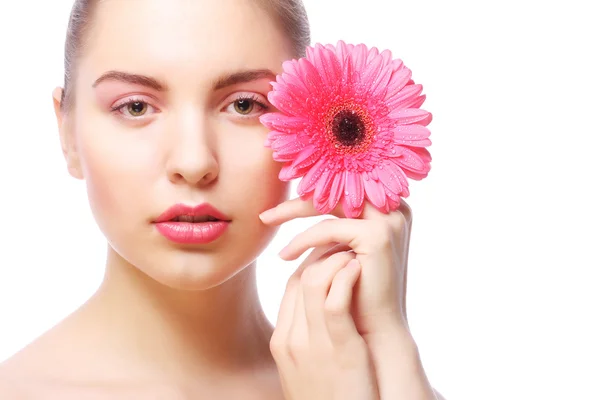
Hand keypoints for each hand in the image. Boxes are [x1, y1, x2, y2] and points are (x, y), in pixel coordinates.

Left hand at [261, 198, 412, 341]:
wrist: (376, 331)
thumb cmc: (357, 293)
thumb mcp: (344, 251)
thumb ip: (334, 227)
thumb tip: (301, 200)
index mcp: (388, 206)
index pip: (343, 186)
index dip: (311, 189)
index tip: (278, 203)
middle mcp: (395, 207)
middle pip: (336, 189)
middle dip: (297, 199)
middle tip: (265, 214)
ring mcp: (390, 220)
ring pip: (329, 203)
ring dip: (293, 211)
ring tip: (266, 223)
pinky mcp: (378, 235)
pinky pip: (328, 228)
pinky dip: (303, 240)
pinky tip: (285, 255)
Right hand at [269, 243, 379, 399]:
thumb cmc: (331, 397)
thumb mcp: (310, 366)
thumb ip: (310, 335)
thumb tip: (322, 307)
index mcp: (283, 341)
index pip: (291, 286)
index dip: (311, 262)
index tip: (332, 253)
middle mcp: (292, 339)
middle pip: (299, 278)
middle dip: (322, 253)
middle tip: (346, 243)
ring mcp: (312, 344)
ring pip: (314, 281)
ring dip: (336, 259)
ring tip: (355, 251)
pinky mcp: (339, 349)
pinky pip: (335, 301)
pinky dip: (346, 278)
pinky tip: (360, 268)